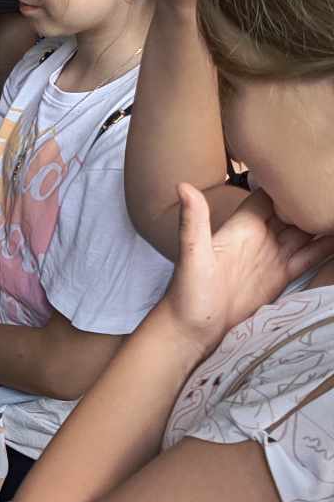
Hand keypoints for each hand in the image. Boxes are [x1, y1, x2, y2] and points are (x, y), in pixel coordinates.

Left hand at [159, 185, 333, 359]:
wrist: (192, 330)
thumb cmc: (187, 292)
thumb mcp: (192, 255)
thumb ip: (193, 222)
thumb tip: (183, 185)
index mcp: (242, 226)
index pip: (270, 194)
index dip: (288, 182)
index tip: (311, 170)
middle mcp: (260, 237)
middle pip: (292, 211)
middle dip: (311, 200)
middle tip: (333, 191)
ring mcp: (272, 256)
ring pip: (304, 233)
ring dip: (321, 223)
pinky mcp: (281, 276)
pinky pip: (308, 257)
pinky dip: (325, 249)